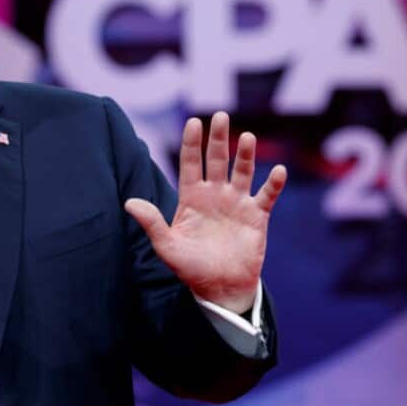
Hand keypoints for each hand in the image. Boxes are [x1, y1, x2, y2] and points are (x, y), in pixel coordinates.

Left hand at [124, 112, 285, 314]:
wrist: (220, 289)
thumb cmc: (191, 268)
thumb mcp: (167, 246)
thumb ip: (152, 223)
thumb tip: (128, 202)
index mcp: (191, 198)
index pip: (191, 163)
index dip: (192, 143)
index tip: (193, 122)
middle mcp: (215, 195)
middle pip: (216, 160)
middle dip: (218, 138)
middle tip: (221, 116)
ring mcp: (237, 203)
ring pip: (242, 171)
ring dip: (246, 155)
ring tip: (248, 137)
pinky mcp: (256, 216)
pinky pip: (266, 195)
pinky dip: (273, 183)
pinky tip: (278, 171)